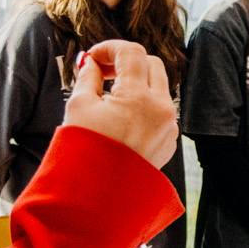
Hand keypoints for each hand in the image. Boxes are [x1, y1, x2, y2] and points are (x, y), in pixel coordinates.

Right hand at [63, 40, 178, 167]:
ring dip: (138, 84)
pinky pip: (161, 112)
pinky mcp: (169, 142)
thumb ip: (88, 77)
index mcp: (139, 97)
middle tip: (103, 73)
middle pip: (152, 65)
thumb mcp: (79, 107)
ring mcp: (169, 127)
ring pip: (159, 88)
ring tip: (110, 97)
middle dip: (128, 63)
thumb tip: (91, 63)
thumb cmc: (84, 153)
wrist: (98, 199)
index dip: (110, 48)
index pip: (132, 52)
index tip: (93, 57)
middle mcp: (161, 109)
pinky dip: (145, 106)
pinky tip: (122, 119)